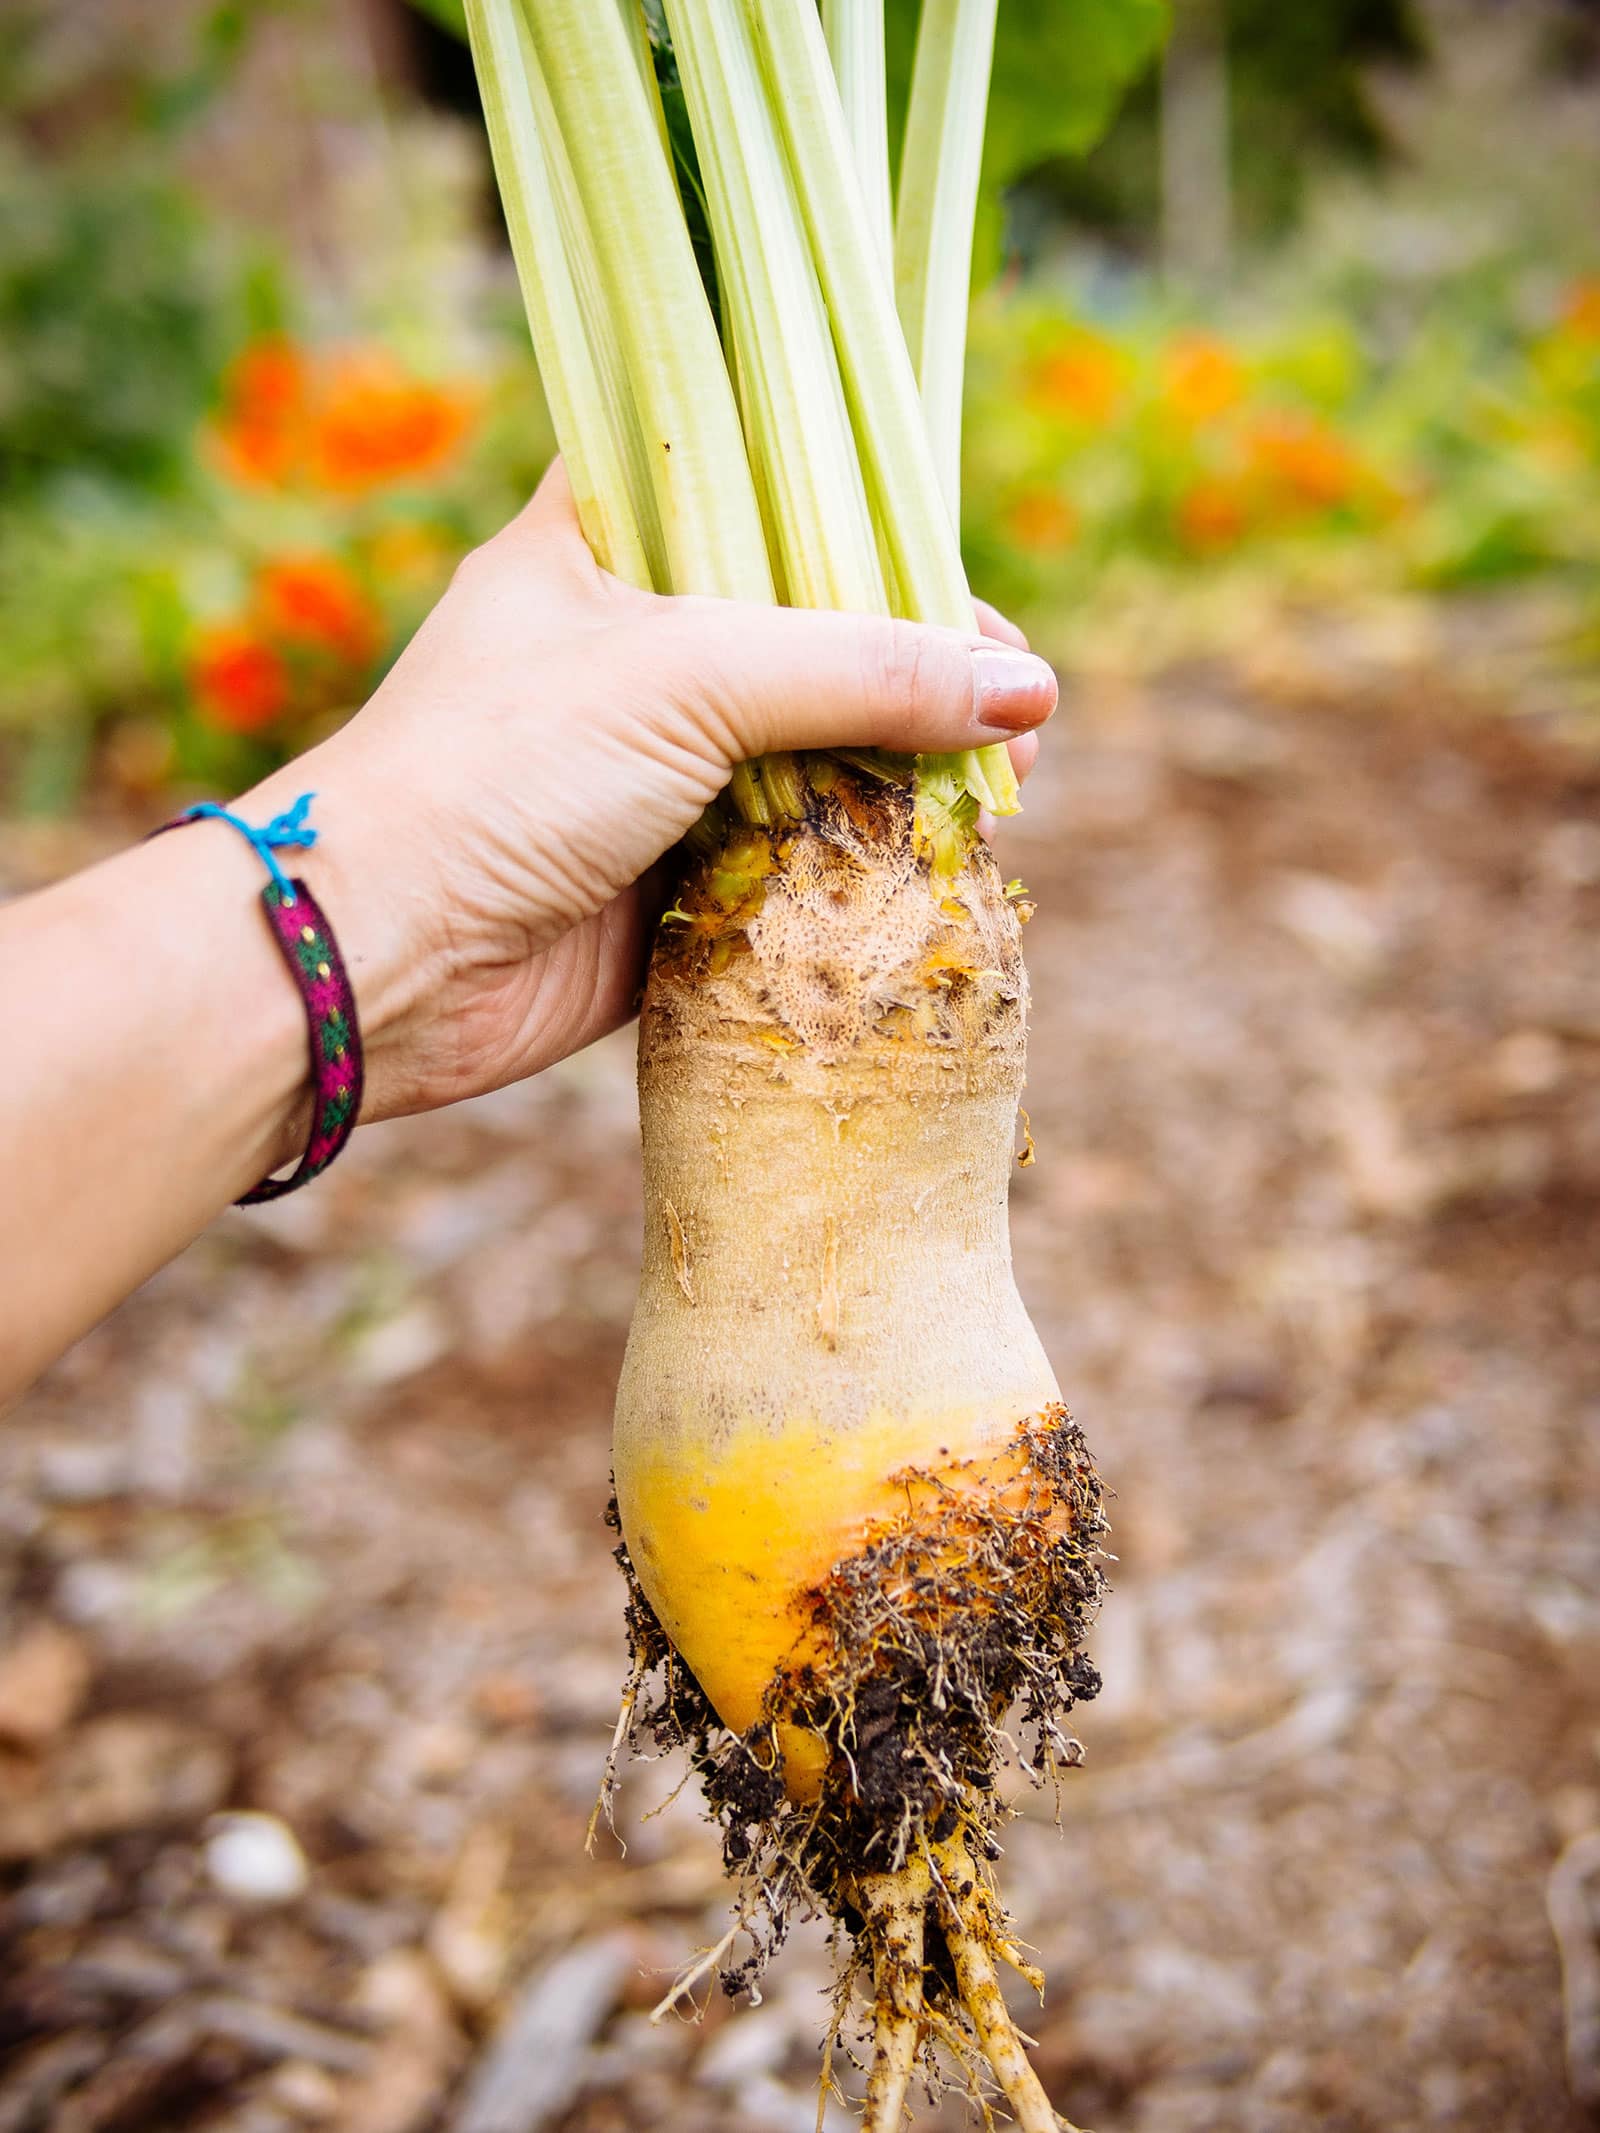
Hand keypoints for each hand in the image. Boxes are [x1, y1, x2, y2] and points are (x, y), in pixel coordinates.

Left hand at [240, 460, 1057, 1122]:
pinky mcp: (670, 876)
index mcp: (605, 538)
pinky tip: (938, 864)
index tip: (964, 572)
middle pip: (814, 629)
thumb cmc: (497, 771)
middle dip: (923, 668)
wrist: (377, 960)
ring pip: (817, 749)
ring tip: (1006, 792)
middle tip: (1016, 713)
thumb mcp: (687, 676)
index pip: (761, 483)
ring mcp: (654, 765)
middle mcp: (635, 643)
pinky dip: (863, 862)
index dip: (870, 516)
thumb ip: (862, 669)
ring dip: (909, 772)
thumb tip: (1024, 691)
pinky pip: (794, 857)